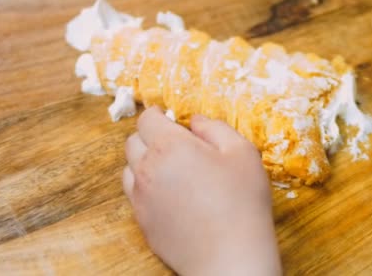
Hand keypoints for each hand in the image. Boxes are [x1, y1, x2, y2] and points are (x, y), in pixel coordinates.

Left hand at [123, 107, 281, 275]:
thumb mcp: (242, 152)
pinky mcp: (142, 221)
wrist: (228, 256)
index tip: (168, 118)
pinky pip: (135, 194)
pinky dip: (146, 187)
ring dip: (144, 162)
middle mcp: (147, 169)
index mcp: (170, 146)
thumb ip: (216, 127)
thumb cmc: (240, 202)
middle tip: (175, 143)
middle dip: (150, 136)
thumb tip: (196, 121)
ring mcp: (140, 197)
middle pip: (133, 141)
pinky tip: (172, 195)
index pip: (147, 119)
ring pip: (129, 168)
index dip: (158, 115)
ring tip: (172, 169)